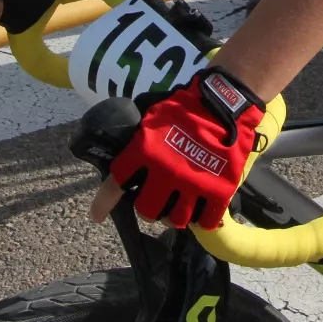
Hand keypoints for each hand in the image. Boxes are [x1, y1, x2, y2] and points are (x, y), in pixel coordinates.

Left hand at [96, 67, 265, 229]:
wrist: (226, 100)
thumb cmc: (187, 104)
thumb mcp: (152, 114)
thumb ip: (139, 137)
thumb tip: (124, 150)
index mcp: (145, 151)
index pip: (116, 183)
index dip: (103, 203)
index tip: (96, 215)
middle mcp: (166, 172)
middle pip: (146, 210)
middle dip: (147, 207)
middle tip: (153, 201)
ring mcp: (193, 184)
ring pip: (174, 219)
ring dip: (172, 215)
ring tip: (176, 207)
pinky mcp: (219, 191)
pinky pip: (205, 221)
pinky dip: (201, 219)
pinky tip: (200, 211)